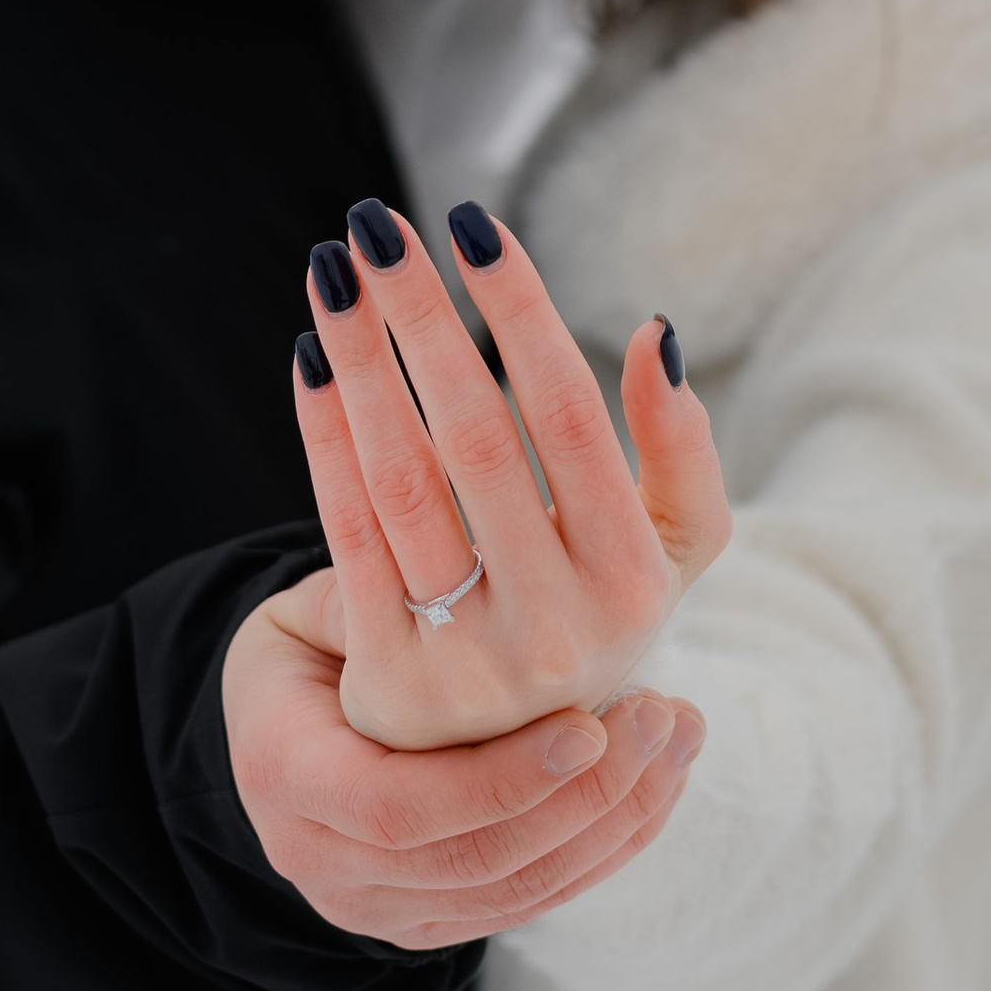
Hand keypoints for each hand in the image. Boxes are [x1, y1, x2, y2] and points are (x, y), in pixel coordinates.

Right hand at [223, 569, 704, 948]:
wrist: (279, 736)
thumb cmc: (303, 652)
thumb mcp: (311, 611)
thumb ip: (375, 594)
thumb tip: (458, 567)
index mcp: (284, 776)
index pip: (397, 807)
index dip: (499, 778)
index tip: (589, 726)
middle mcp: (324, 863)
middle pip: (472, 860)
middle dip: (582, 798)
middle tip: (663, 716)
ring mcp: (378, 907)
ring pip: (516, 892)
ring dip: (613, 822)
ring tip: (679, 739)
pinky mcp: (431, 924)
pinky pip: (532, 903)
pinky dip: (605, 848)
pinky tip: (659, 782)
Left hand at [293, 199, 729, 750]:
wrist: (529, 766)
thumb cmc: (600, 612)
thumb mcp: (670, 549)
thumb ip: (681, 448)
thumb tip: (657, 335)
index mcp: (635, 583)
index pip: (568, 418)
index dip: (518, 314)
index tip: (470, 225)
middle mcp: (557, 632)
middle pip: (475, 438)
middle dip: (420, 318)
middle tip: (376, 224)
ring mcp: (468, 665)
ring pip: (402, 481)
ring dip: (361, 363)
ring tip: (333, 271)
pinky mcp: (390, 681)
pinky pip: (347, 532)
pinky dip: (324, 436)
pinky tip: (309, 356)